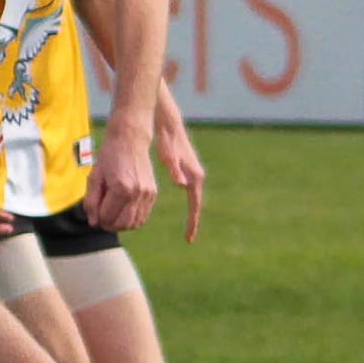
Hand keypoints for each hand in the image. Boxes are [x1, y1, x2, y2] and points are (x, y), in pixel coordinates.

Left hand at [82, 129, 157, 233]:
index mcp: (121, 188)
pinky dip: (132, 219)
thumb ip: (91, 201)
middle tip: (102, 215)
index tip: (95, 211)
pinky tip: (123, 210)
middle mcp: (137, 192)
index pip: (107, 218)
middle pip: (122, 224)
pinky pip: (143, 217)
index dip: (98, 219)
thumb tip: (94, 223)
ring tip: (112, 212)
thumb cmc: (109, 157)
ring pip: (134, 223)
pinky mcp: (153, 193)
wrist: (130, 140)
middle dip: (109, 224)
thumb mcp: (94, 177)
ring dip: (121, 224)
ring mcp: (148, 193)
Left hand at [154, 119, 204, 242]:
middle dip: (194, 220)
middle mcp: (196, 176)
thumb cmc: (167, 140)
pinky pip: (190, 192)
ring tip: (188, 229)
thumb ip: (175, 169)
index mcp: (194, 176)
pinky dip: (188, 203)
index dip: (193, 221)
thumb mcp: (169, 155)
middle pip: (196, 204)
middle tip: (190, 238)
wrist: (169, 124)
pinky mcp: (187, 171)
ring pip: (193, 199)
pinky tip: (182, 208)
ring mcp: (193, 173)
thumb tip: (182, 185)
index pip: (195, 205)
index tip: (190, 237)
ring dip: (192, 213)